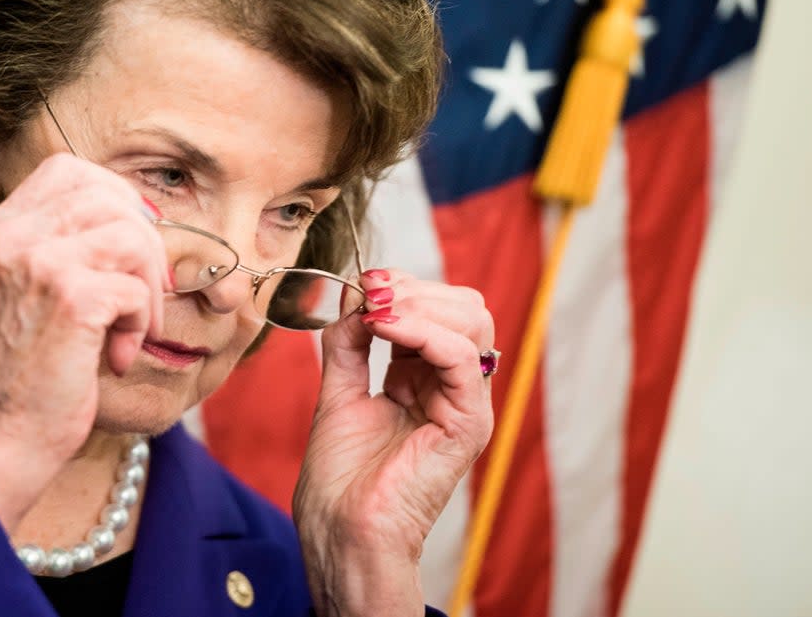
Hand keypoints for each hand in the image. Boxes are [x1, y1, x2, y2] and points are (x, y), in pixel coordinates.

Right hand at [0, 153, 169, 529]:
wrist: (8, 434)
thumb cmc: (33, 366)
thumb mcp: (29, 287)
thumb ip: (64, 241)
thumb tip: (142, 208)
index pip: (68, 169)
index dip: (113, 197)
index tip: (127, 245)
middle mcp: (8, 236)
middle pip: (109, 196)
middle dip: (143, 243)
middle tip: (142, 292)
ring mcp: (36, 263)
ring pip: (131, 233)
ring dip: (147, 284)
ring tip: (132, 325)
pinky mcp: (70, 298)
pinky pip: (138, 286)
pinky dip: (141, 320)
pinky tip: (118, 353)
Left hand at [293, 269, 494, 615]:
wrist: (341, 531)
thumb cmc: (341, 480)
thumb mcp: (339, 392)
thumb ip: (349, 344)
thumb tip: (352, 297)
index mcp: (425, 379)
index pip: (438, 308)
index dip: (403, 286)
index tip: (363, 281)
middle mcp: (451, 388)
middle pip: (464, 307)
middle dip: (414, 288)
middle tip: (370, 290)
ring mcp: (465, 405)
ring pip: (472, 323)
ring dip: (418, 303)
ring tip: (375, 310)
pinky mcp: (469, 424)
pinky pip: (462, 359)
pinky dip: (423, 331)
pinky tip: (383, 326)